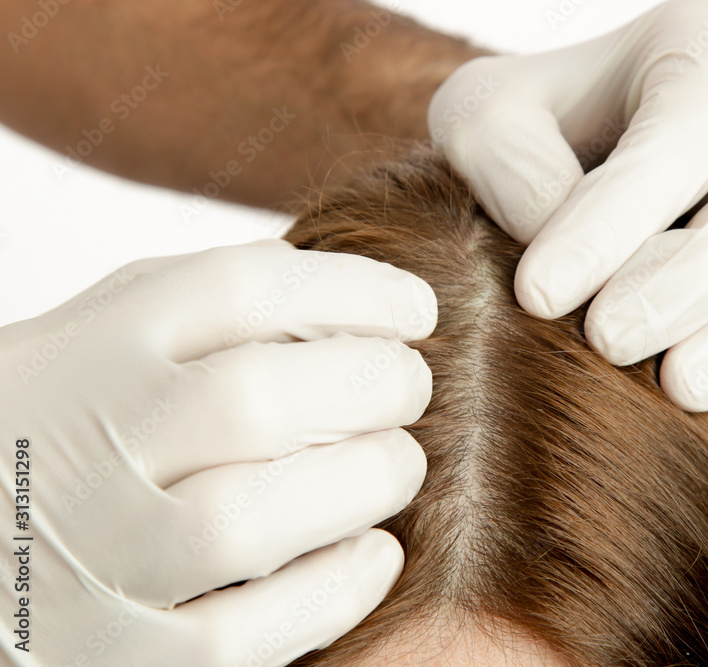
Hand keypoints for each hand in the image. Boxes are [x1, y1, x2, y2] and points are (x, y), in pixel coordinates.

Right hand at [0, 239, 434, 664]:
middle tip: (410, 385)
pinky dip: (334, 589)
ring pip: (248, 521)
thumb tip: (349, 293)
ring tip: (396, 462)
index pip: (238, 291)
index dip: (355, 291)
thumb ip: (206, 308)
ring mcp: (95, 559)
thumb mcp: (111, 337)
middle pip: (254, 399)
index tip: (417, 307)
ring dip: (360, 484)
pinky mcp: (117, 654)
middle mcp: (84, 450)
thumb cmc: (76, 424)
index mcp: (91, 353)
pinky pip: (243, 634)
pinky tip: (373, 551)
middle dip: (370, 383)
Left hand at [429, 0, 707, 410]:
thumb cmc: (534, 129)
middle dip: (697, 274)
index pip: (678, 130)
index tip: (539, 295)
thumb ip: (512, 175)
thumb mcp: (487, 122)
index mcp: (698, 45)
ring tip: (680, 389)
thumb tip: (566, 274)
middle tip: (608, 341)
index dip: (614, 217)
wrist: (587, 139)